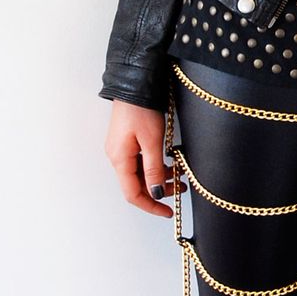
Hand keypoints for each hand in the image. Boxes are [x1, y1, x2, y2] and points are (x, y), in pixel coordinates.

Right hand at [104, 100, 185, 216]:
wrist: (134, 83)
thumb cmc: (140, 108)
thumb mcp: (152, 142)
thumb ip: (153, 170)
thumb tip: (155, 194)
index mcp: (119, 159)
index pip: (133, 194)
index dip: (150, 206)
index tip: (167, 212)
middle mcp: (117, 156)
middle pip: (137, 185)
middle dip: (159, 190)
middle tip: (179, 187)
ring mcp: (121, 148)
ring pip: (140, 173)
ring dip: (159, 177)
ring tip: (178, 173)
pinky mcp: (127, 141)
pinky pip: (140, 161)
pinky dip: (155, 165)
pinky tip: (169, 161)